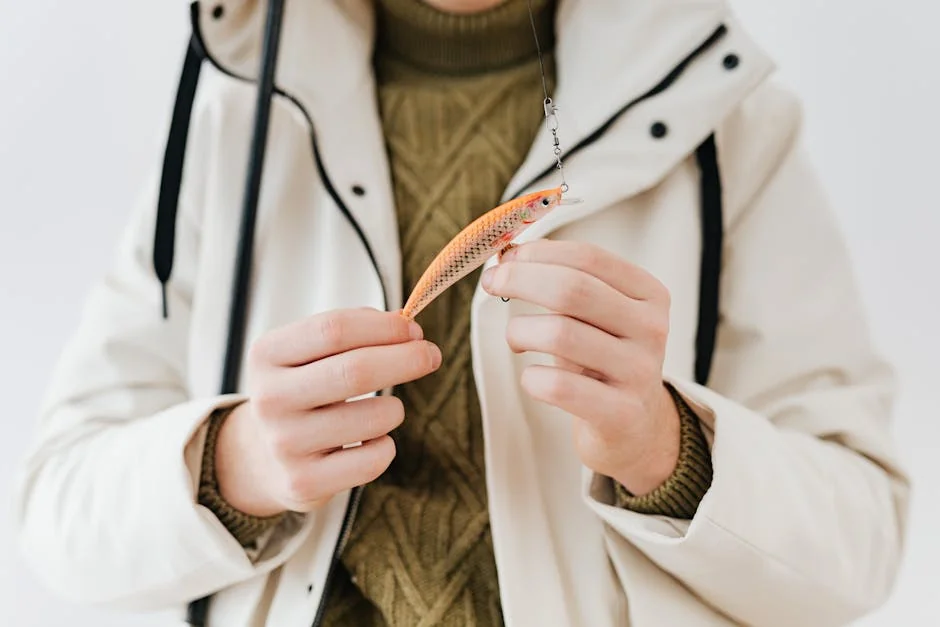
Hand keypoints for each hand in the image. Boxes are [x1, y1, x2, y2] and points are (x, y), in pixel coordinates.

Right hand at [214, 308, 441, 516]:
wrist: (261, 457)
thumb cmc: (302, 391)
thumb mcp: (307, 353)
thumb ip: (353, 331)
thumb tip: (407, 328)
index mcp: (267, 355)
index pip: (334, 330)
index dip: (384, 327)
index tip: (413, 330)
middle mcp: (270, 399)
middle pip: (355, 371)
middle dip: (406, 359)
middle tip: (431, 356)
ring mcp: (285, 444)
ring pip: (374, 418)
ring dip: (395, 408)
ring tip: (388, 409)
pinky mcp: (305, 482)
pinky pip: (374, 459)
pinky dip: (386, 445)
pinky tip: (371, 441)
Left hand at [481, 241, 679, 495]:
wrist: (636, 427)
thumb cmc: (601, 360)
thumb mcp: (594, 316)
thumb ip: (561, 283)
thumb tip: (506, 256)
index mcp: (648, 294)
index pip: (588, 258)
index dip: (538, 253)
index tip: (504, 258)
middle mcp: (651, 329)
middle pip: (572, 289)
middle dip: (520, 280)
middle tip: (492, 284)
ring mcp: (640, 372)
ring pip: (560, 334)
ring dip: (519, 330)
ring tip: (515, 338)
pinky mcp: (621, 413)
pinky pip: (559, 386)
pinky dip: (531, 378)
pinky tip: (532, 377)